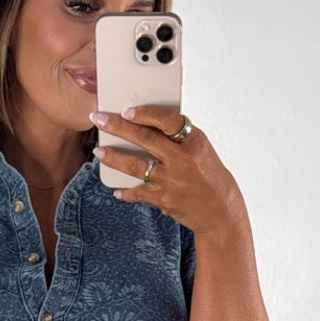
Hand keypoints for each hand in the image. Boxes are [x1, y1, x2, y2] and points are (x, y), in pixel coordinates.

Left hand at [90, 104, 242, 237]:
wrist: (221, 210)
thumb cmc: (209, 176)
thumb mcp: (200, 150)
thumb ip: (177, 138)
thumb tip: (146, 125)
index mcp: (194, 141)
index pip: (167, 120)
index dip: (145, 114)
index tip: (128, 110)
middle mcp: (182, 159)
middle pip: (145, 138)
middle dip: (117, 127)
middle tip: (99, 119)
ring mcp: (171, 180)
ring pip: (135, 166)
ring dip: (113, 158)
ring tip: (99, 151)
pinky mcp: (164, 199)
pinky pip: (138, 193)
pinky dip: (126, 192)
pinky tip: (117, 189)